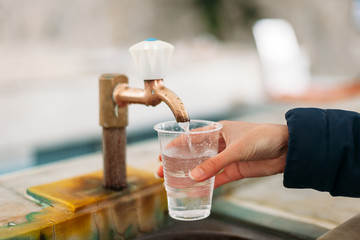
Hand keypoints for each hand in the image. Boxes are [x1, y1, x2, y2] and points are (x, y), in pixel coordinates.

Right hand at [157, 120, 287, 187]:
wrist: (287, 149)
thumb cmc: (263, 137)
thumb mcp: (236, 149)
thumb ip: (215, 163)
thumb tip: (193, 177)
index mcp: (218, 130)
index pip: (191, 137)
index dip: (176, 146)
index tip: (162, 155)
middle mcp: (220, 143)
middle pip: (194, 154)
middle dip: (179, 162)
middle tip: (163, 171)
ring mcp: (227, 157)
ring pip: (204, 167)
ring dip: (191, 174)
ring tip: (175, 182)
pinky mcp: (235, 170)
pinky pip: (217, 178)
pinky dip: (208, 184)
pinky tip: (197, 190)